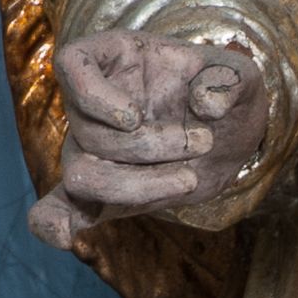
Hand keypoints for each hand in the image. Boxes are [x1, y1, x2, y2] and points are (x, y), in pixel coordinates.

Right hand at [29, 33, 270, 247]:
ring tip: (190, 178)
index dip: (93, 95)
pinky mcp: (102, 190)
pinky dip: (54, 222)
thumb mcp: (242, 76)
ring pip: (83, 175)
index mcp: (115, 60)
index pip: (71, 64)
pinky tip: (64, 237)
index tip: (134, 117)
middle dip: (147, 147)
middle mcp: (92, 104)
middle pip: (87, 132)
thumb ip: (230, 81)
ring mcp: (90, 148)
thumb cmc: (224, 94)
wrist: (228, 135)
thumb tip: (206, 106)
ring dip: (140, 185)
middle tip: (202, 143)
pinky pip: (62, 207)